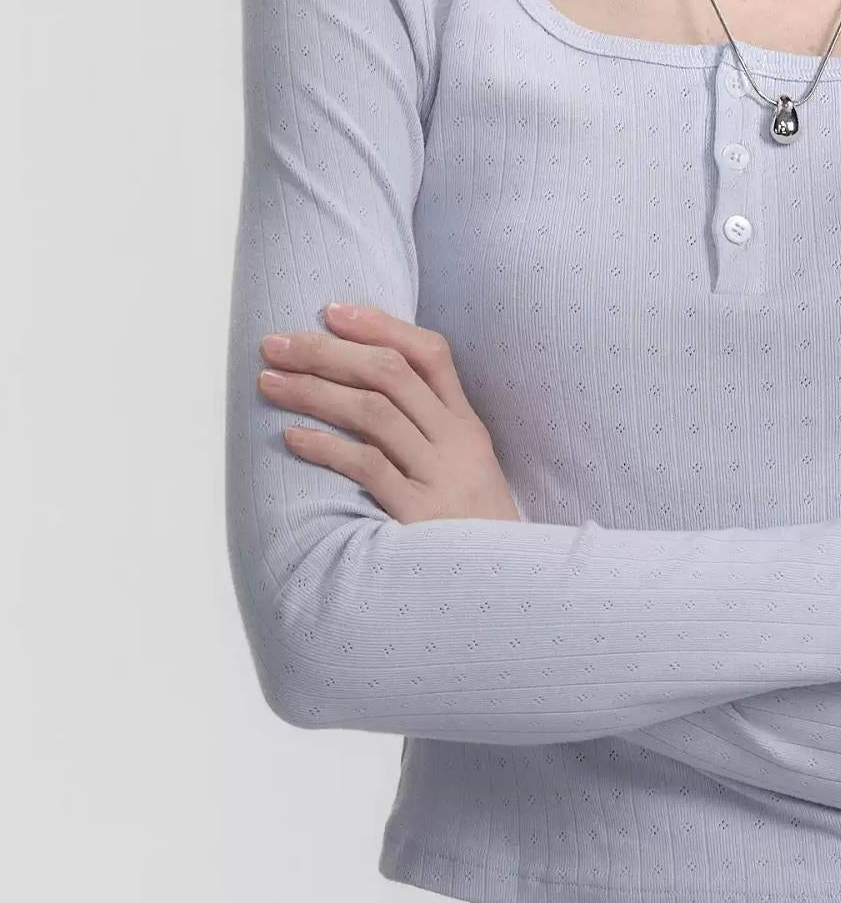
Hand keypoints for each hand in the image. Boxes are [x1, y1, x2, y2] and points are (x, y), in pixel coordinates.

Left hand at [255, 303, 521, 523]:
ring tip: (270, 384)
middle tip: (275, 344)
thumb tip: (364, 392)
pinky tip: (293, 438)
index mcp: (467, 426)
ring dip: (313, 391)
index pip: (430, 354)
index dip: (380, 325)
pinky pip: (368, 468)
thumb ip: (429, 431)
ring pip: (373, 412)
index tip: (330, 311)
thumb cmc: (471, 531)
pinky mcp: (420, 515)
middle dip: (326, 352)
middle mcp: (457, 443)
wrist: (507, 591)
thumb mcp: (467, 470)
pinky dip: (326, 448)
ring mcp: (441, 477)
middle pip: (389, 374)